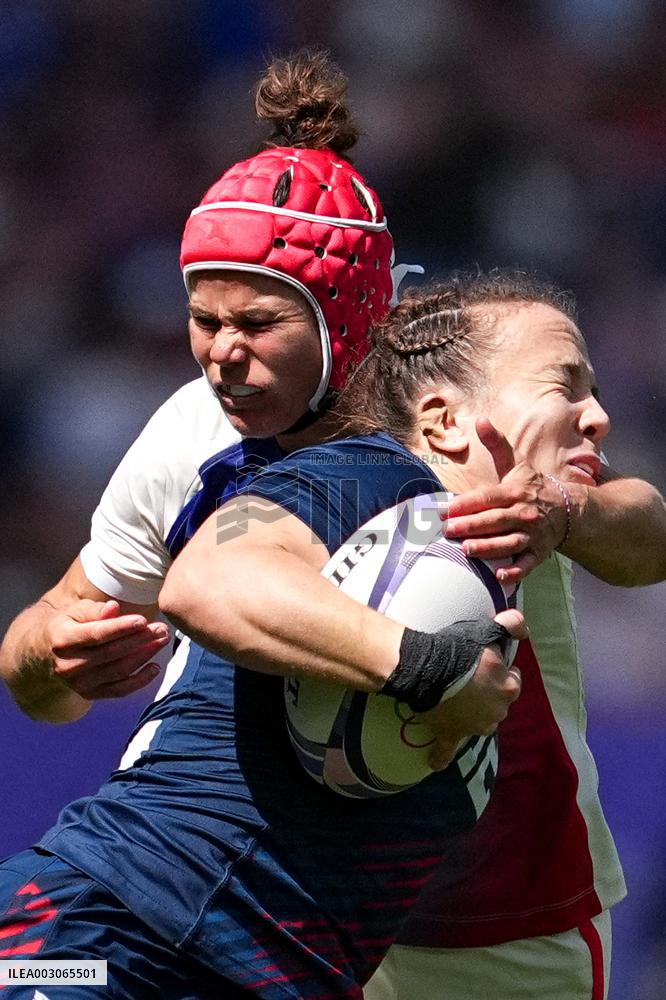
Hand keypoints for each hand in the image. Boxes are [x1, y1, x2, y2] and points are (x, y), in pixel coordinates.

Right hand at [47, 600, 169, 699]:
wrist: (47, 654)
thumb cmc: (68, 625)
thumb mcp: (75, 611)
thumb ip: (94, 610)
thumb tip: (113, 608)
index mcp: (62, 639)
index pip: (96, 634)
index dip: (121, 628)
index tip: (143, 620)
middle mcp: (68, 665)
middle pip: (111, 653)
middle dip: (140, 640)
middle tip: (161, 629)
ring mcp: (78, 683)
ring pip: (118, 671)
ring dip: (144, 656)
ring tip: (162, 640)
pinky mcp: (89, 694)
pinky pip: (118, 690)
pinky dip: (139, 681)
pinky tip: (155, 667)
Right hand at [419, 608, 526, 769]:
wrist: (427, 668)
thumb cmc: (459, 649)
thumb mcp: (487, 630)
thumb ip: (512, 624)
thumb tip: (525, 630)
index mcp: (508, 688)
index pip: (512, 680)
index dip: (499, 672)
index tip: (486, 665)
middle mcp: (497, 711)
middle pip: (496, 703)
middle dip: (487, 695)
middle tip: (468, 680)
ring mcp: (475, 727)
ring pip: (478, 723)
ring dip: (471, 716)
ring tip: (453, 700)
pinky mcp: (450, 735)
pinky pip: (446, 750)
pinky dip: (441, 756)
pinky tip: (435, 762)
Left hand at [443, 418, 570, 582]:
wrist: (570, 509)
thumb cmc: (534, 486)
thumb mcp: (517, 464)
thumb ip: (496, 444)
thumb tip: (480, 420)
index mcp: (514, 492)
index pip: (487, 497)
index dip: (466, 504)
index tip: (445, 510)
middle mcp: (523, 513)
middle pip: (494, 520)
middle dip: (471, 526)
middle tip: (448, 531)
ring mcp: (532, 535)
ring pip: (508, 542)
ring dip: (489, 547)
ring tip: (468, 550)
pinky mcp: (538, 553)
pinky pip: (527, 564)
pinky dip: (515, 572)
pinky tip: (499, 576)